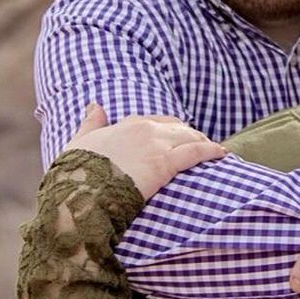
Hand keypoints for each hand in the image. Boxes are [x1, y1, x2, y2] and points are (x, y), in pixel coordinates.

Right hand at [65, 102, 225, 200]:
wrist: (81, 192)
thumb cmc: (77, 172)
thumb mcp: (80, 143)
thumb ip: (90, 123)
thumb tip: (94, 106)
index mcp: (125, 125)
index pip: (154, 121)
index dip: (167, 129)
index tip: (175, 135)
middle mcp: (144, 129)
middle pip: (176, 127)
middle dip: (189, 135)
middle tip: (200, 144)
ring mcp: (157, 145)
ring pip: (189, 137)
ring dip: (203, 142)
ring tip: (213, 149)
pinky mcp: (166, 164)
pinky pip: (196, 152)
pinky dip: (211, 151)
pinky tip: (222, 153)